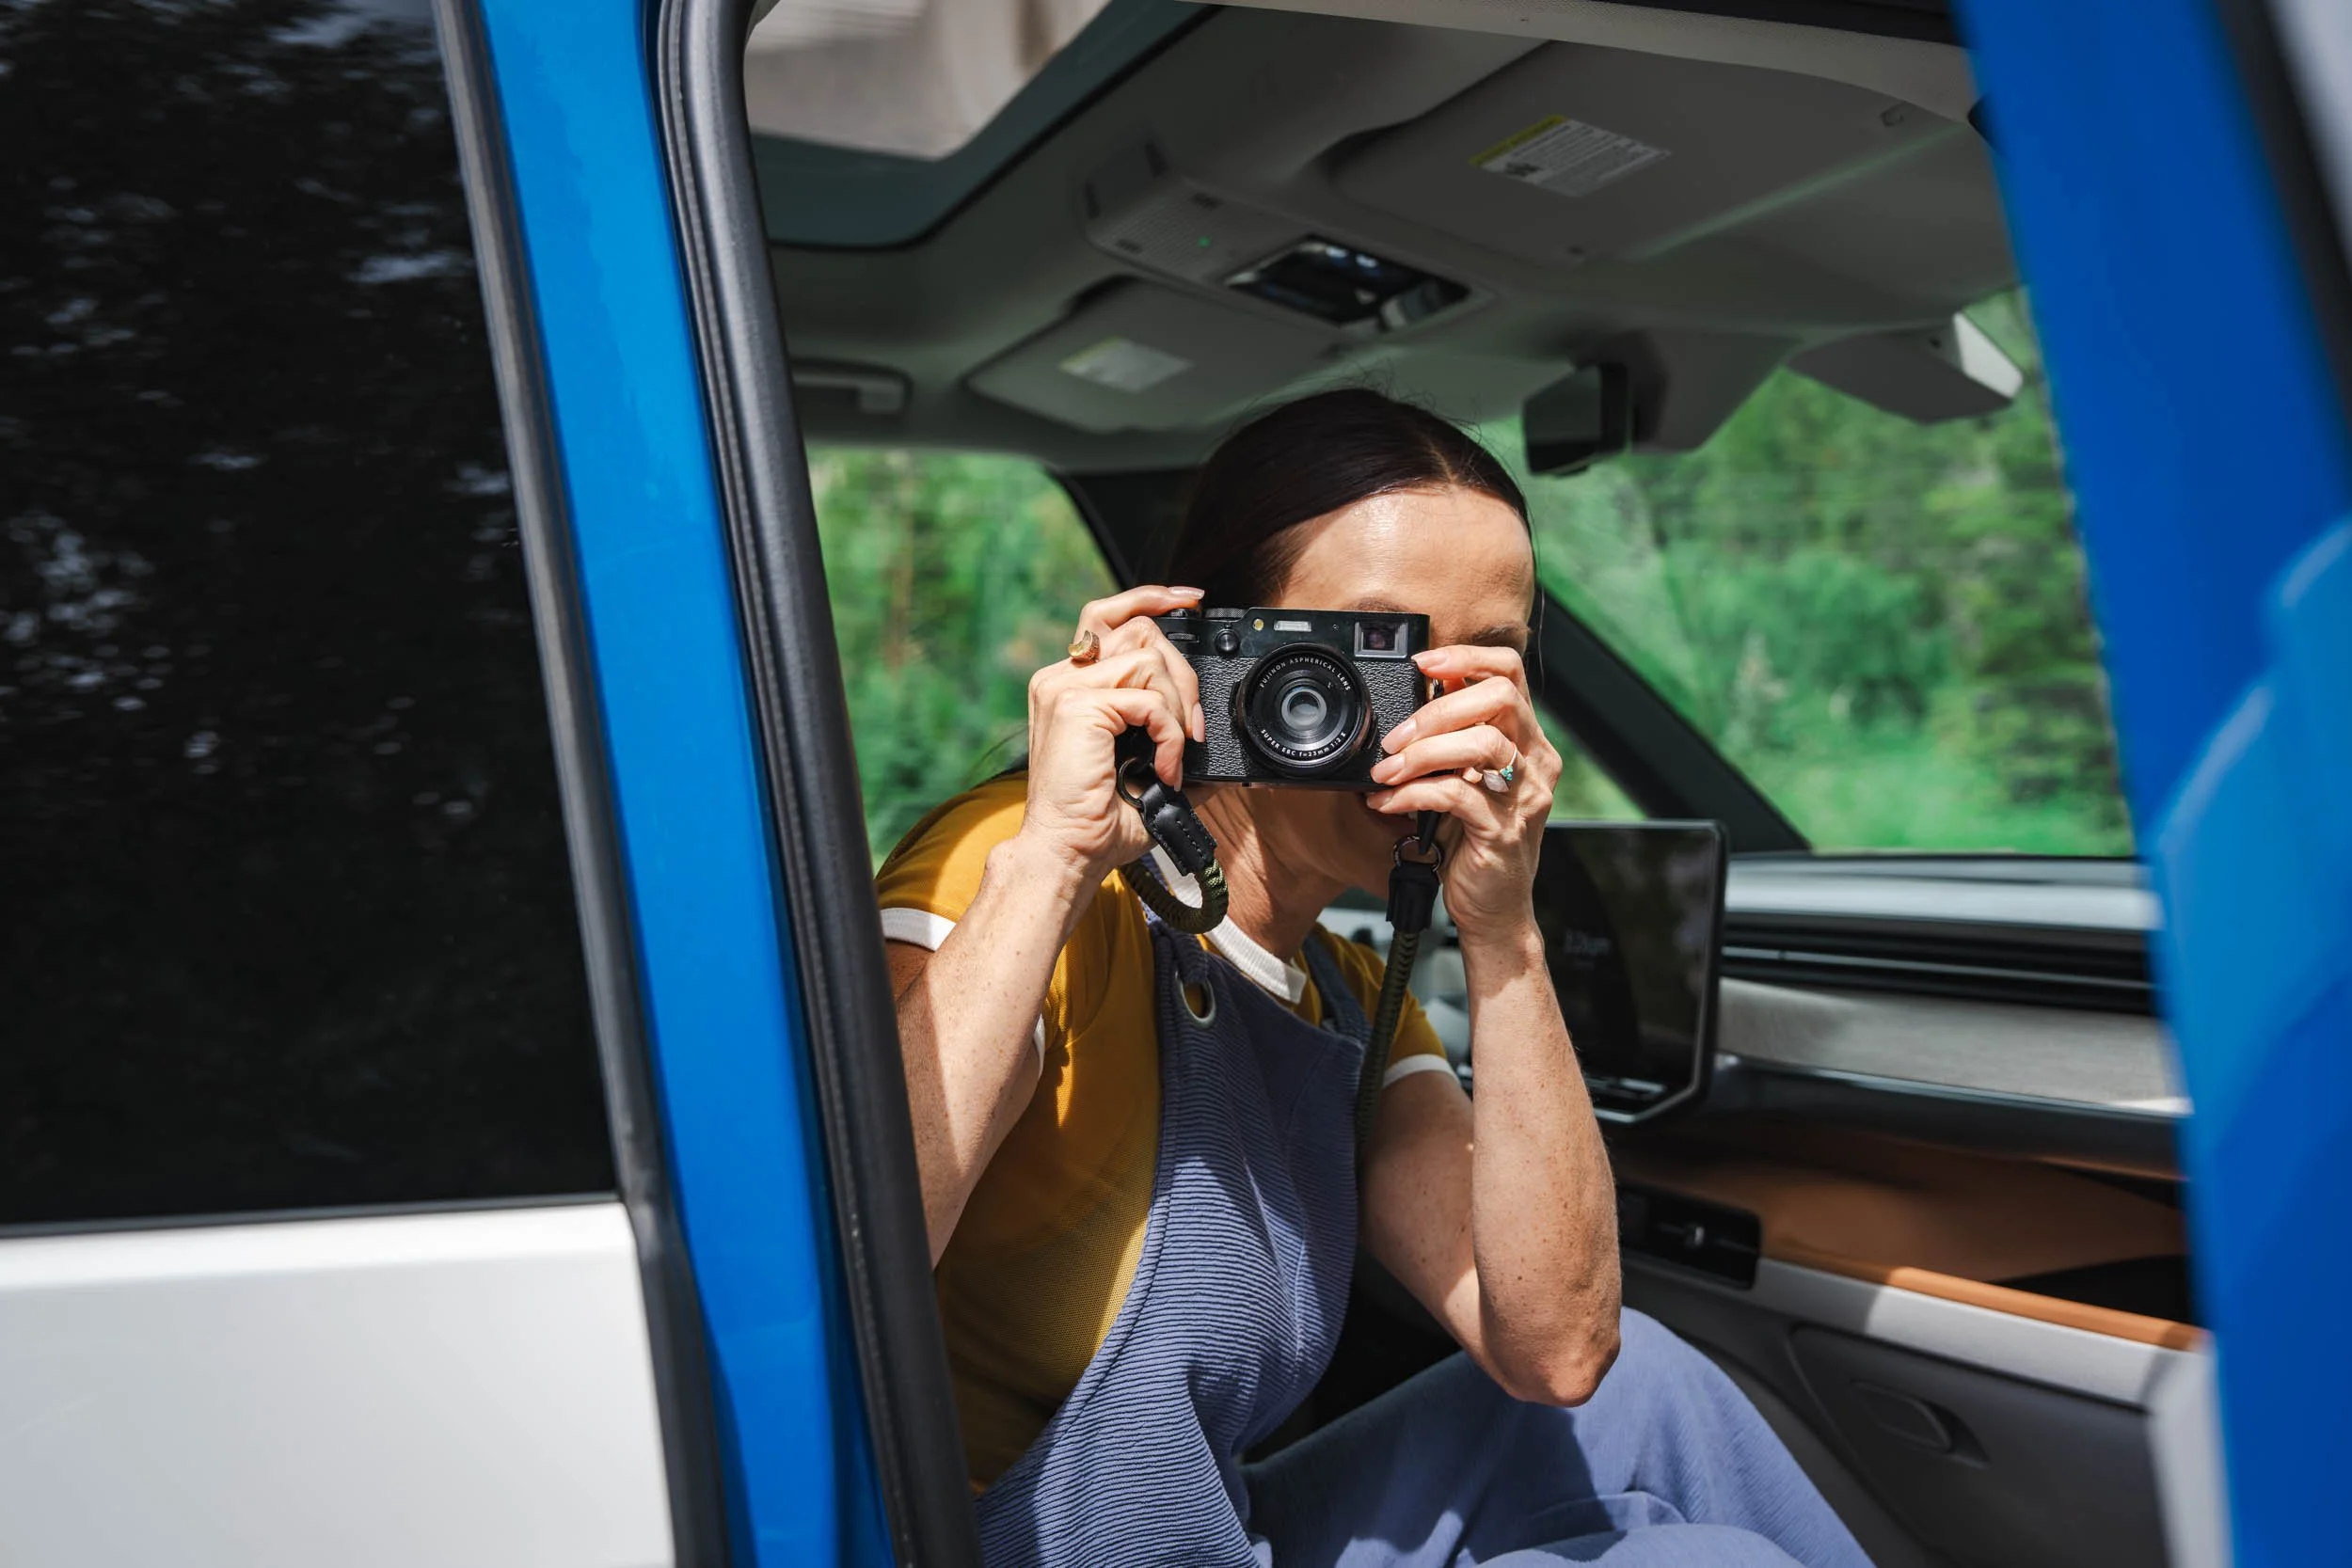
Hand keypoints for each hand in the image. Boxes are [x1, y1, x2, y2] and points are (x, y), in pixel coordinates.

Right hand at [1013, 585, 1209, 885]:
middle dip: (1183, 672)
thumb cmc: (1097, 822)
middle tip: (1191, 726)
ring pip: (1149, 659)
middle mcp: (1061, 678)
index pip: (1109, 616)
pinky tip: (1163, 766)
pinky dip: (1169, 733)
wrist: (1067, 853)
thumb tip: (1210, 731)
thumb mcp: (1141, 768)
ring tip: (1173, 752)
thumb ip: (1166, 736)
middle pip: (1139, 631)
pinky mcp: (1077, 706)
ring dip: (1177, 707)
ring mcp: (1065, 688)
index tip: (1191, 600)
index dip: (1151, 598)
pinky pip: (1149, 698)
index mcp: (1069, 686)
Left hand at [1364, 645, 1558, 943]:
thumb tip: (1411, 696)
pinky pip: (1455, 795)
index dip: (1466, 657)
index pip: (1510, 673)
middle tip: (1395, 736)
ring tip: (1385, 771)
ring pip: (1481, 743)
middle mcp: (1537, 763)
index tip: (1421, 664)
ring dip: (1422, 752)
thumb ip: (1451, 741)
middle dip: (1437, 708)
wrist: (1494, 912)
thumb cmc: (1473, 843)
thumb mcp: (1464, 780)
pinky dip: (1412, 794)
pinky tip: (1387, 802)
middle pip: (1500, 697)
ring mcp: (1525, 796)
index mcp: (1529, 741)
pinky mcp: (1503, 830)